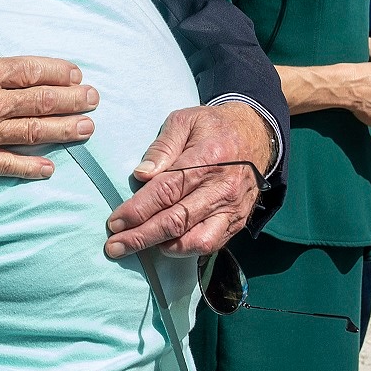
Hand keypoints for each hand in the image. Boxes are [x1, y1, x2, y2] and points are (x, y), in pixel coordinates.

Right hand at [0, 6, 96, 179]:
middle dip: (72, 100)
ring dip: (62, 131)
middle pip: (39, 102)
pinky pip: (3, 165)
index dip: (57, 71)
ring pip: (30, 133)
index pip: (29, 70)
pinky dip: (28, 167)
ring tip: (87, 129)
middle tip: (95, 100)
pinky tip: (49, 168)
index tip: (76, 73)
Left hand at [104, 101, 276, 258]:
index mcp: (207, 158)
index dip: (138, 210)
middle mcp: (222, 188)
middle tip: (114, 245)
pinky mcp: (237, 221)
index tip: (114, 222)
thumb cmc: (213, 127)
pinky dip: (185, 250)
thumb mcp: (184, 120)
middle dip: (141, 236)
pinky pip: (211, 244)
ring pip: (195, 240)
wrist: (256, 135)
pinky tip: (164, 246)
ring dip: (162, 247)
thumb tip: (141, 175)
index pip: (167, 191)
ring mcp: (232, 208)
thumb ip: (162, 146)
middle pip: (177, 220)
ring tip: (136, 247)